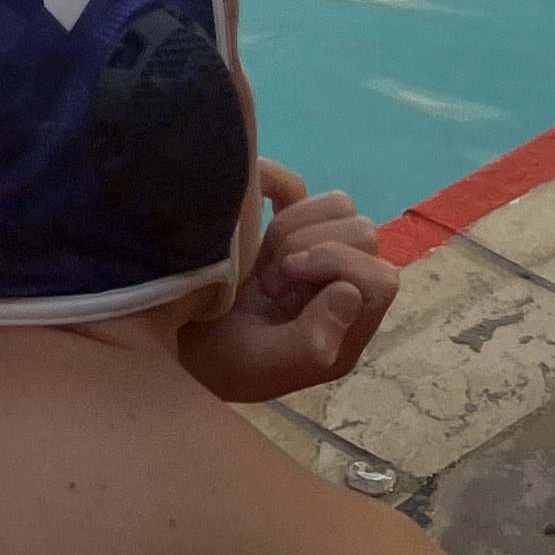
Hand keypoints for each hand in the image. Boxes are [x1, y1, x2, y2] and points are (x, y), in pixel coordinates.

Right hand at [176, 160, 398, 404]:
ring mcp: (313, 254)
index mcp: (345, 328)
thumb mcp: (263, 365)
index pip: (380, 279)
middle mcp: (338, 288)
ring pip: (339, 207)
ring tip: (262, 263)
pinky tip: (253, 226)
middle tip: (270, 278)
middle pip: (363, 235)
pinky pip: (300, 188)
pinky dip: (281, 196)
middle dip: (313, 247)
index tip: (285, 278)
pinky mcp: (283, 227)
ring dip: (295, 226)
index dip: (337, 265)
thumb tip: (350, 292)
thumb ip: (312, 341)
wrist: (173, 335)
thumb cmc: (218, 360)